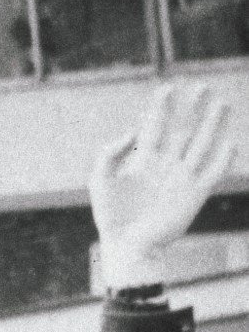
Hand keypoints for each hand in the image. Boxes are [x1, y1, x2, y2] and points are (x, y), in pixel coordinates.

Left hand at [92, 82, 236, 286]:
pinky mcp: (196, 193)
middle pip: (184, 128)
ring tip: (221, 103)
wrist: (128, 246)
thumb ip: (109, 154)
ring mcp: (183, 177)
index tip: (168, 87)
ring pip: (202, 143)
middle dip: (194, 107)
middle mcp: (166, 164)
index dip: (162, 106)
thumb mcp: (101, 181)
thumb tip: (132, 131)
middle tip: (203, 86)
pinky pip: (214, 171)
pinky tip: (230, 142)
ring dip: (213, 124)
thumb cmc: (111, 216)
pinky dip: (223, 158)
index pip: (156, 126)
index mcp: (143, 160)